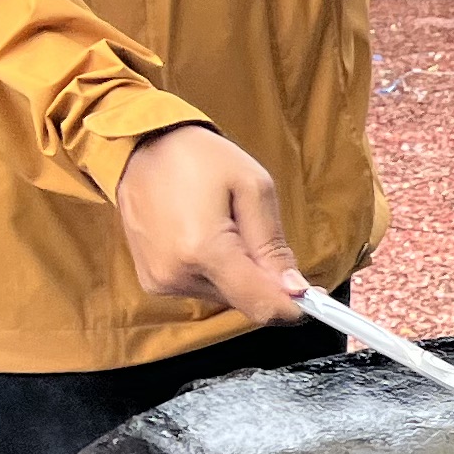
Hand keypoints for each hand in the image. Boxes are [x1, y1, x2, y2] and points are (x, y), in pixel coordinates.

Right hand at [114, 125, 304, 326]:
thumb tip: (295, 290)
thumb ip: (273, 245)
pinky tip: (206, 236)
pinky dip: (217, 271)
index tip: (313, 293)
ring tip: (225, 228)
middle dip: (265, 281)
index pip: (261, 303)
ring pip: (225, 296)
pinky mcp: (152, 281)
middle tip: (259, 236)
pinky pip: (202, 288)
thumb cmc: (201, 159)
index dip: (293, 305)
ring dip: (239, 274)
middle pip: (245, 301)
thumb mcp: (253, 188)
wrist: (140, 147)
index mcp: (203, 251)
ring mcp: (160, 281)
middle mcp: (177, 276)